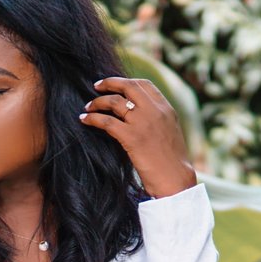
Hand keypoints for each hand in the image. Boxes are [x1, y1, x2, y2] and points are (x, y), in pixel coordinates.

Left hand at [79, 76, 197, 199]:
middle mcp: (155, 111)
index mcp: (166, 109)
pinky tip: (84, 119)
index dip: (126, 81)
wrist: (176, 180)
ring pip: (115, 102)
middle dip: (109, 83)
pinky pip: (107, 121)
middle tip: (96, 87)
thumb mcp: (170, 132)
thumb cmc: (172, 162)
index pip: (144, 84)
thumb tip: (138, 111)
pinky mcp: (131, 138)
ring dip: (98, 102)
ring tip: (88, 106)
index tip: (114, 84)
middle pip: (128, 86)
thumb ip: (157, 118)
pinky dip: (92, 118)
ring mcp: (143, 123)